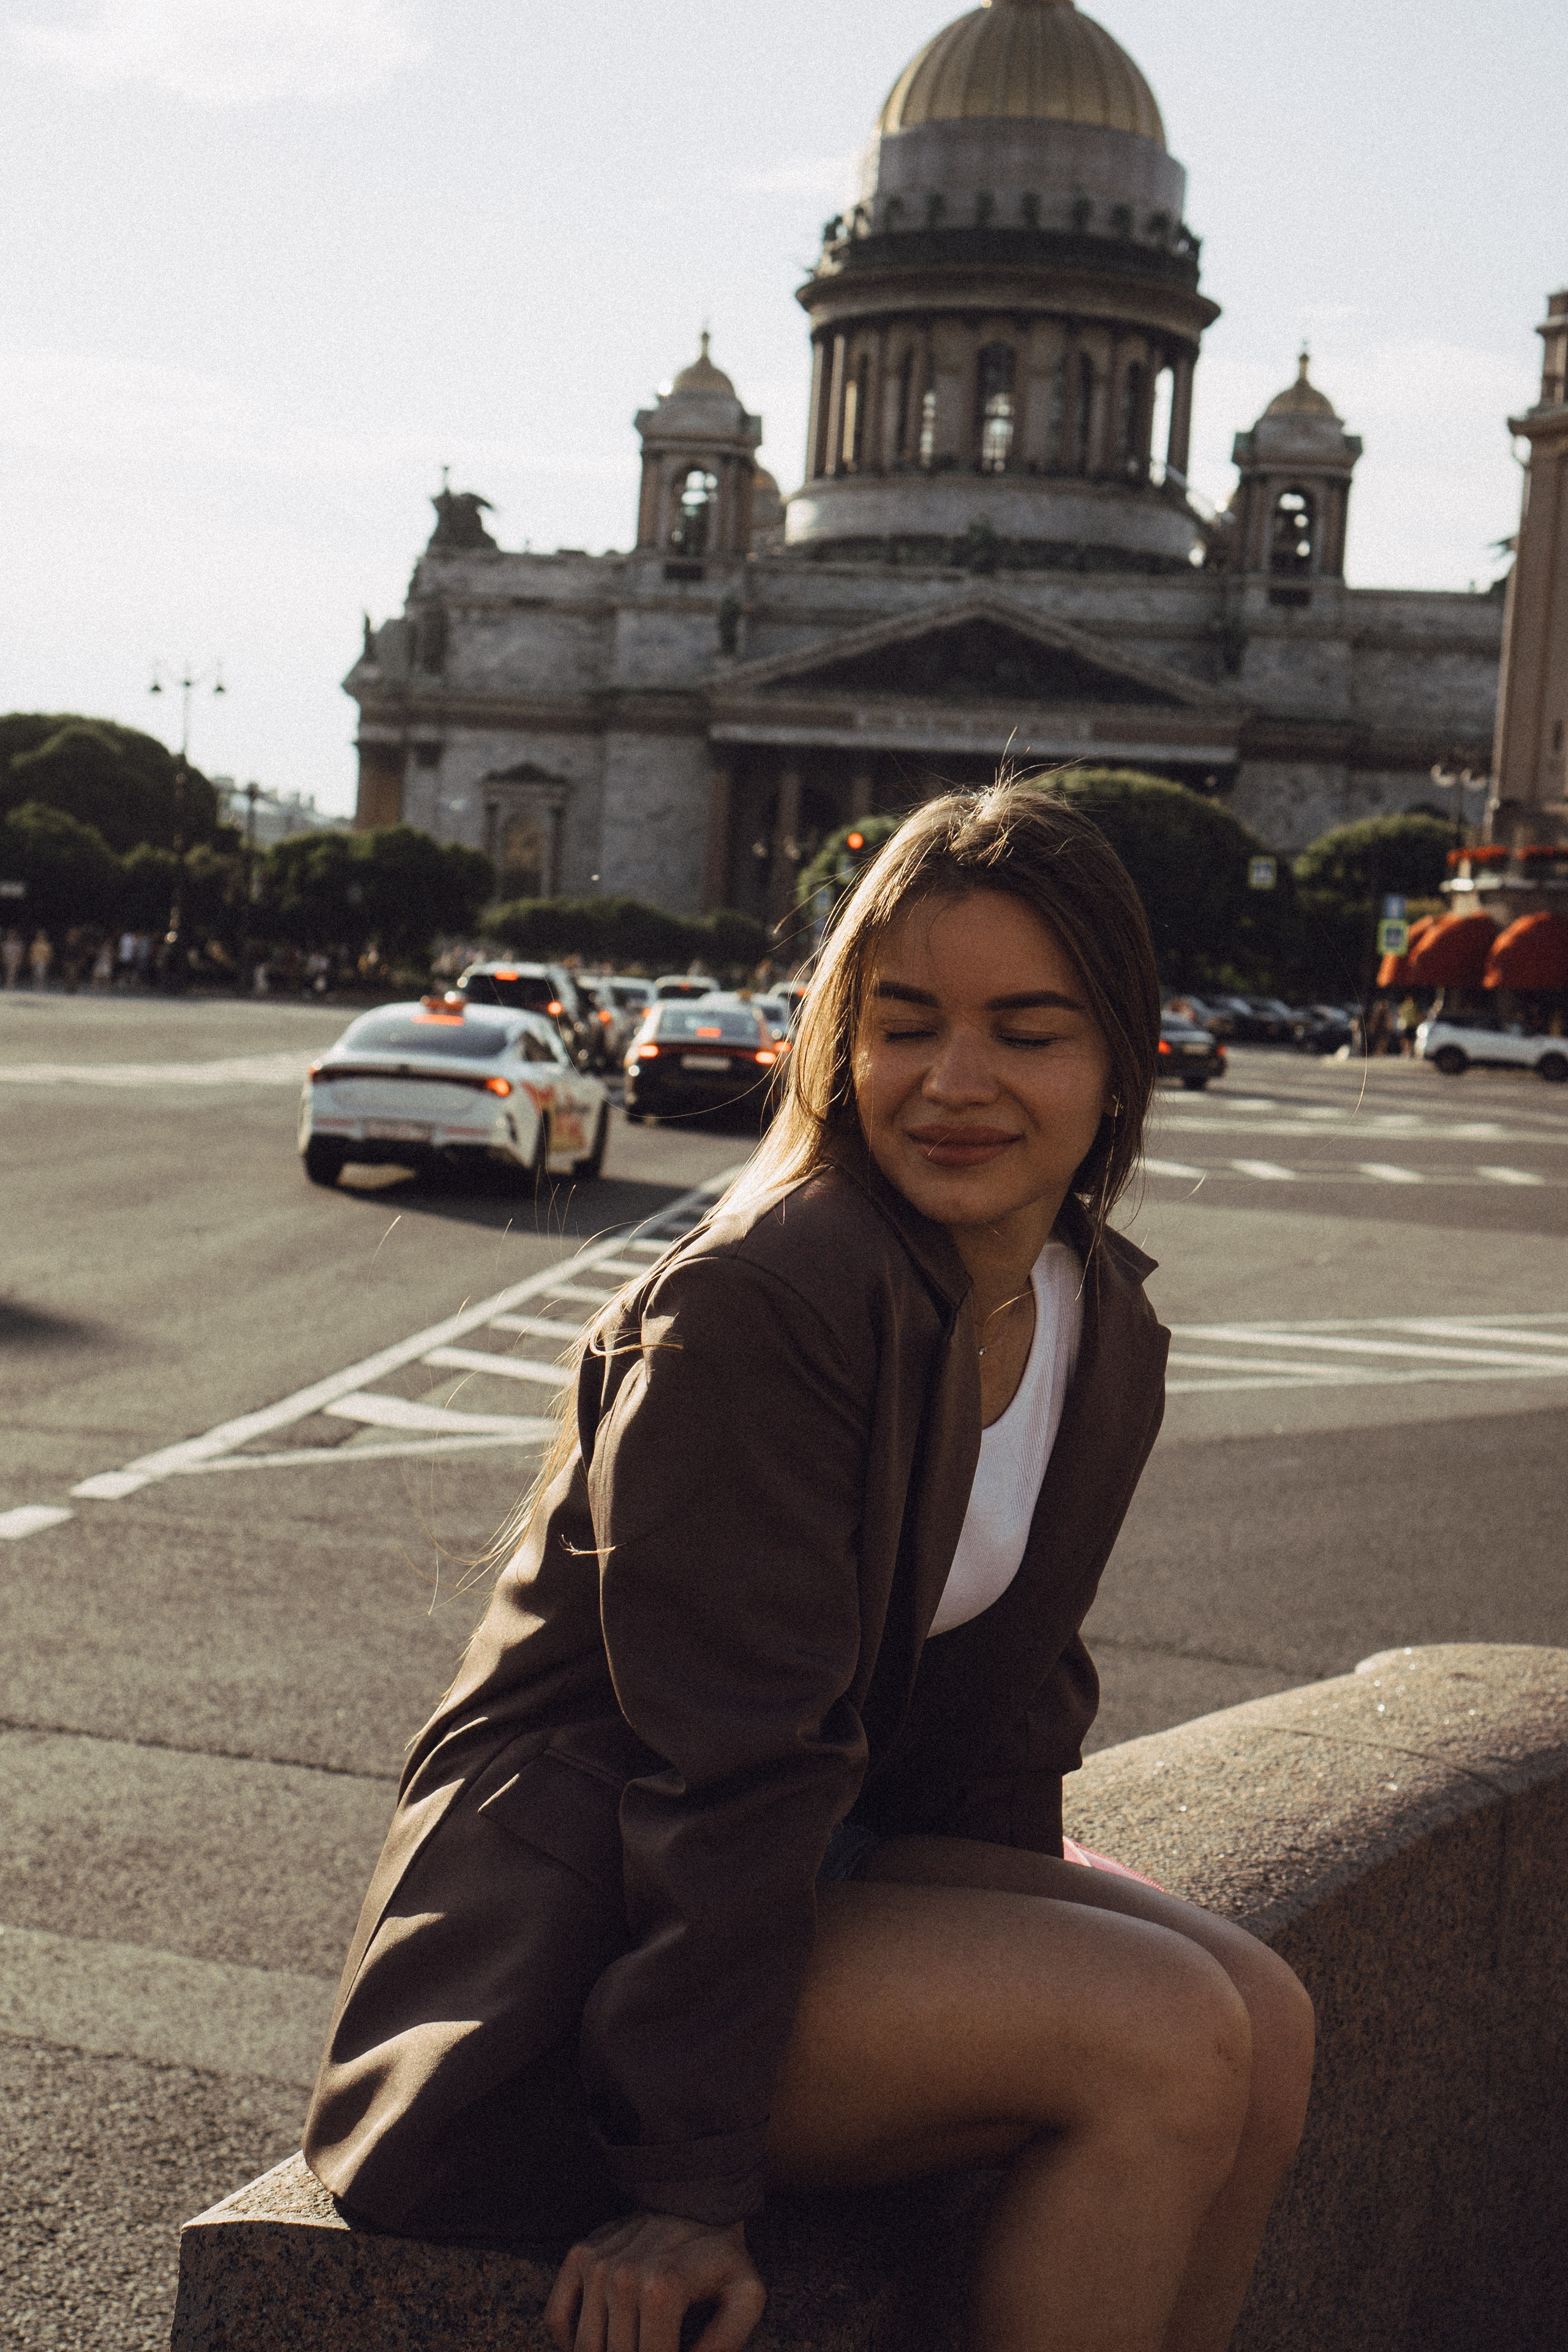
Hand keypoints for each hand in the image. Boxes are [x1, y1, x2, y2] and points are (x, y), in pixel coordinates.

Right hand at [544, 2209, 765, 2351]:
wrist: (695, 2198)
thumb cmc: (721, 2256)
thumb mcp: (746, 2295)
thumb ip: (728, 2339)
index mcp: (663, 2287)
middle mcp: (623, 2274)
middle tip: (656, 2344)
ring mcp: (597, 2263)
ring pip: (585, 2347)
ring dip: (606, 2351)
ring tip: (637, 2340)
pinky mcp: (580, 2255)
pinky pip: (557, 2317)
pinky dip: (570, 2340)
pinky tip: (601, 2340)